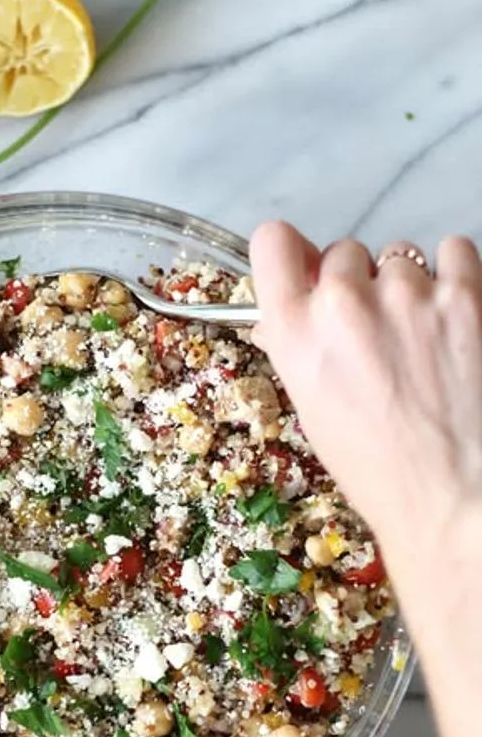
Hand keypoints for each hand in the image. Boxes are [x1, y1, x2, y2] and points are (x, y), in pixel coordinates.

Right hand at [249, 224, 481, 606]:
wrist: (451, 495)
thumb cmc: (381, 469)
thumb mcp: (314, 411)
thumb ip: (299, 348)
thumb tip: (291, 316)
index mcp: (295, 332)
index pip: (273, 241)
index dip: (291, 254)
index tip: (306, 268)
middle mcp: (344, 302)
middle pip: (343, 253)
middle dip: (357, 284)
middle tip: (375, 333)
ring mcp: (406, 294)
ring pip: (400, 256)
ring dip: (408, 286)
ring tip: (420, 339)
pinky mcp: (464, 294)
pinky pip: (454, 251)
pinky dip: (454, 275)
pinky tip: (451, 319)